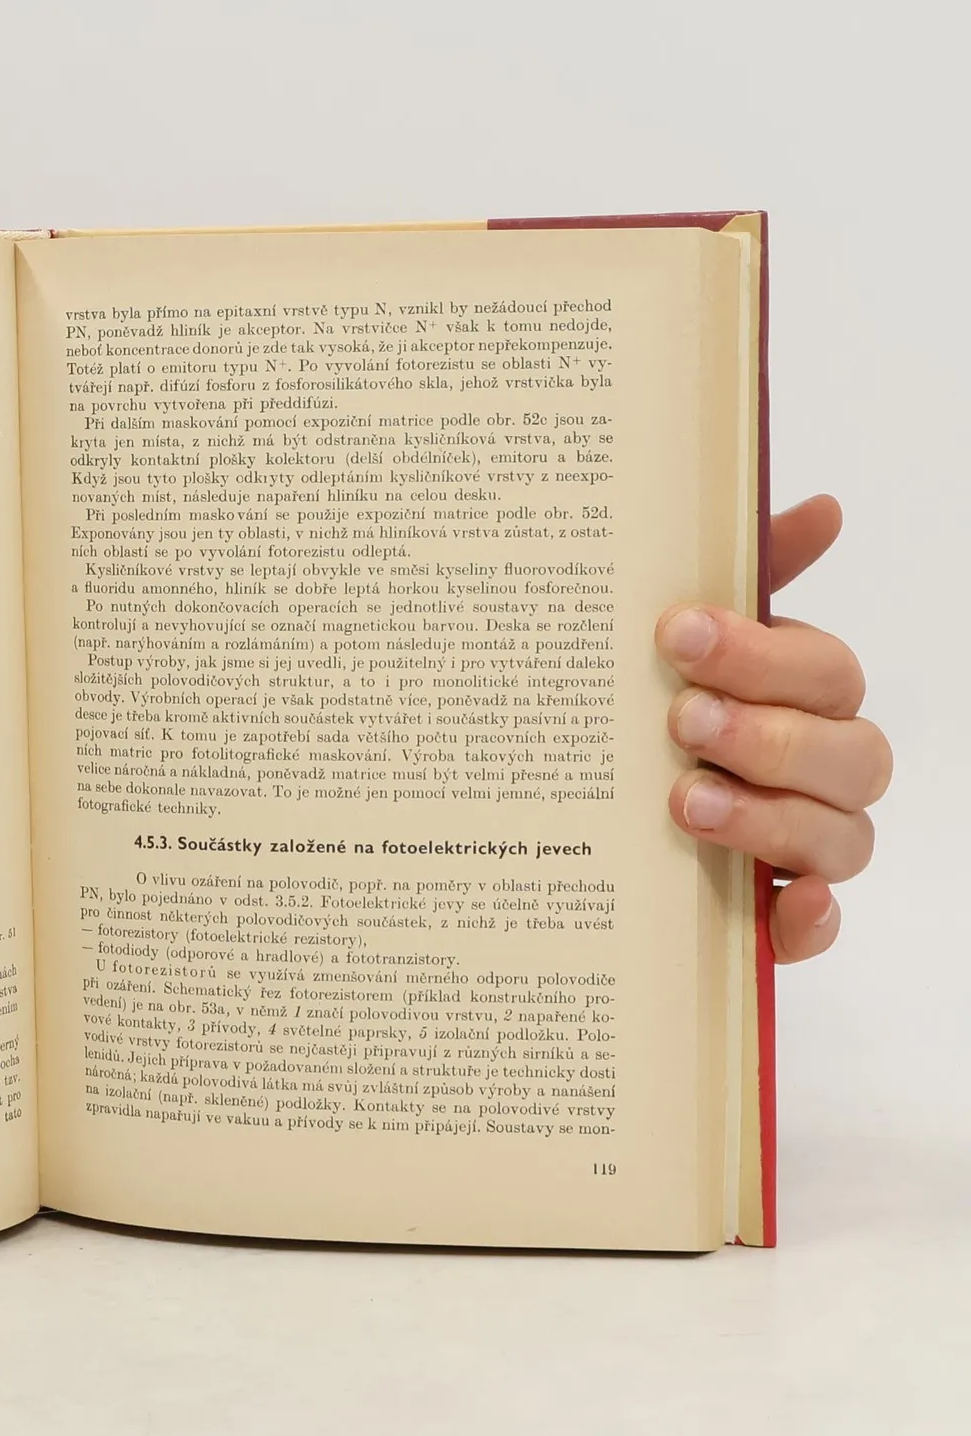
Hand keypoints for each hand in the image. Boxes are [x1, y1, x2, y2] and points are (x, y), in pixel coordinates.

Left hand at [656, 495, 888, 964]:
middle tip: (680, 721)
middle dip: (767, 734)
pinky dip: (808, 919)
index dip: (759, 653)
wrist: (587, 814)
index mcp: (804, 696)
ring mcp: (807, 847)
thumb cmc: (657, 706)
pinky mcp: (779, 918)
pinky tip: (781, 903)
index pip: (824, 671)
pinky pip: (818, 927)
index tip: (674, 633)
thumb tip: (825, 509)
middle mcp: (822, 771)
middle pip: (849, 756)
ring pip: (841, 838)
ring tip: (686, 801)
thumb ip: (748, 576)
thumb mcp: (681, 644)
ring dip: (771, 818)